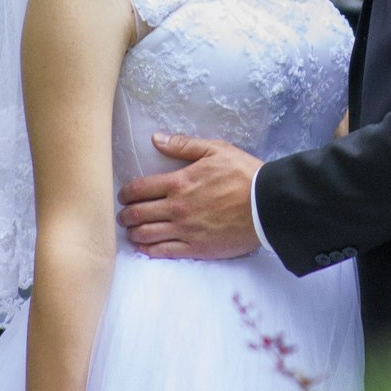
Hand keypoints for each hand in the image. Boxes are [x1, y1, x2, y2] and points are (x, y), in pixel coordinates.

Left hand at [117, 134, 260, 259]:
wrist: (267, 205)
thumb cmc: (243, 174)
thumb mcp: (215, 149)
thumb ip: (183, 145)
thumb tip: (155, 138)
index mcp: (179, 182)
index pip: (138, 189)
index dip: (125, 193)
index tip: (124, 195)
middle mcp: (177, 208)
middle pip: (137, 213)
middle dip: (124, 214)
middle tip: (123, 214)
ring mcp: (185, 230)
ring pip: (145, 234)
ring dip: (133, 232)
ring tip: (131, 230)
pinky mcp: (196, 248)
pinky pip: (163, 252)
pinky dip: (147, 250)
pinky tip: (143, 247)